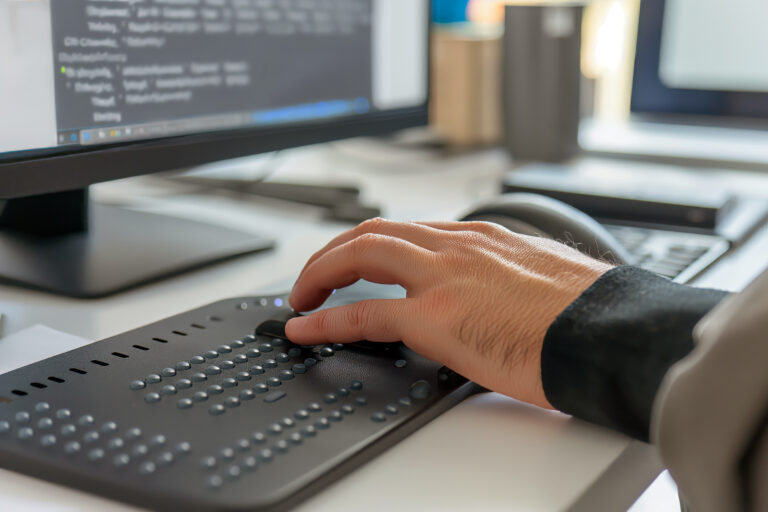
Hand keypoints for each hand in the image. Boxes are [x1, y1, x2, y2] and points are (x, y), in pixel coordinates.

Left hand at [286, 218, 611, 408]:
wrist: (613, 333)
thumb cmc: (590, 314)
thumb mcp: (542, 278)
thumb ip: (507, 277)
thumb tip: (496, 298)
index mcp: (484, 238)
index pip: (412, 231)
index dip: (373, 245)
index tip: (358, 261)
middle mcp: (459, 246)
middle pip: (375, 232)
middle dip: (335, 252)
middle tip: (316, 276)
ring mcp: (445, 276)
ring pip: (361, 254)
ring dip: (322, 272)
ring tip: (302, 295)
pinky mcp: (437, 317)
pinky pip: (364, 313)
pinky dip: (327, 318)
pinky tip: (305, 327)